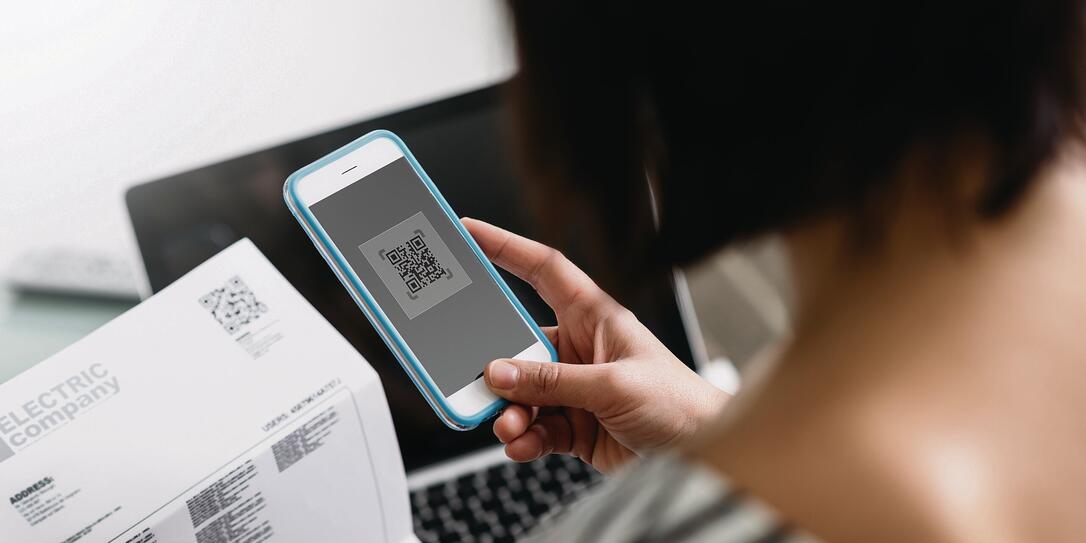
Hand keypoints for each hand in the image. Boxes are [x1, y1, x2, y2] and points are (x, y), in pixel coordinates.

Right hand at [462, 218, 728, 473]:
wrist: (701, 454)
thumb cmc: (679, 404)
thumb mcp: (614, 385)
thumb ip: (554, 381)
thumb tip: (501, 373)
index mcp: (594, 317)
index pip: (544, 271)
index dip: (506, 247)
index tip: (468, 233)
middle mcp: (580, 348)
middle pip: (519, 344)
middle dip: (497, 366)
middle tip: (478, 380)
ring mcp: (575, 388)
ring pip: (521, 392)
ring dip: (510, 411)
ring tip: (510, 427)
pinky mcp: (574, 425)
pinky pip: (534, 427)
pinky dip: (523, 438)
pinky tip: (522, 445)